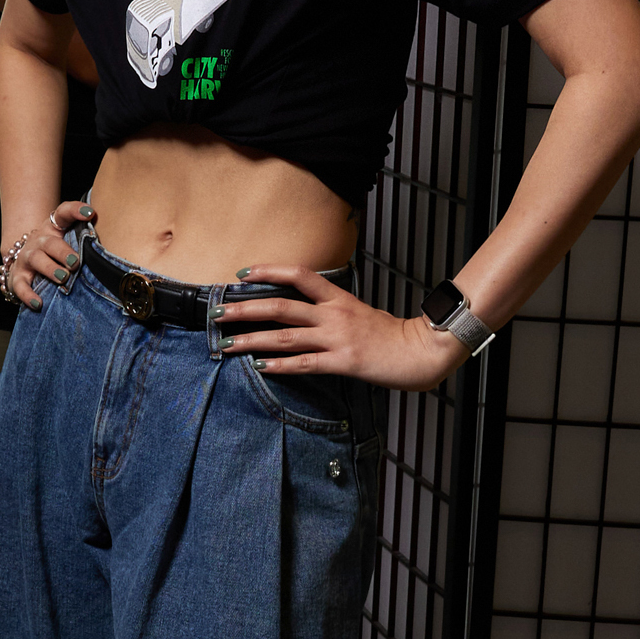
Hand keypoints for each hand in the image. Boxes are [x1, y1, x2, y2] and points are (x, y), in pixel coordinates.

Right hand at [6, 200, 96, 309]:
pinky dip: (29, 295)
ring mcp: (26, 258)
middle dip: (63, 252)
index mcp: (54, 228)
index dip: (75, 211)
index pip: (63, 213)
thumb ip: (85, 241)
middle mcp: (39, 240)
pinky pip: (20, 285)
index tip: (91, 213)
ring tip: (62, 278)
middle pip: (50, 242)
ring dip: (49, 268)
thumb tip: (114, 247)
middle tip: (76, 263)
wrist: (24, 262)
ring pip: (36, 259)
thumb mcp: (68, 241)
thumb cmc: (55, 252)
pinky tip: (40, 304)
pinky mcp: (18, 276)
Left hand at [213, 266, 470, 391]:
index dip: (269, 271)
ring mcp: (337, 339)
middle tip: (218, 312)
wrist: (420, 351)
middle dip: (245, 309)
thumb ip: (332, 311)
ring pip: (286, 336)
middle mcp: (334, 315)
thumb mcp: (360, 312)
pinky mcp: (343, 362)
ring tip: (227, 344)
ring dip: (252, 340)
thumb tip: (305, 313)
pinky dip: (280, 365)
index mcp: (338, 298)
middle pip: (281, 306)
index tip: (243, 273)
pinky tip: (260, 367)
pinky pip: (305, 364)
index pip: (299, 275)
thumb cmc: (391, 334)